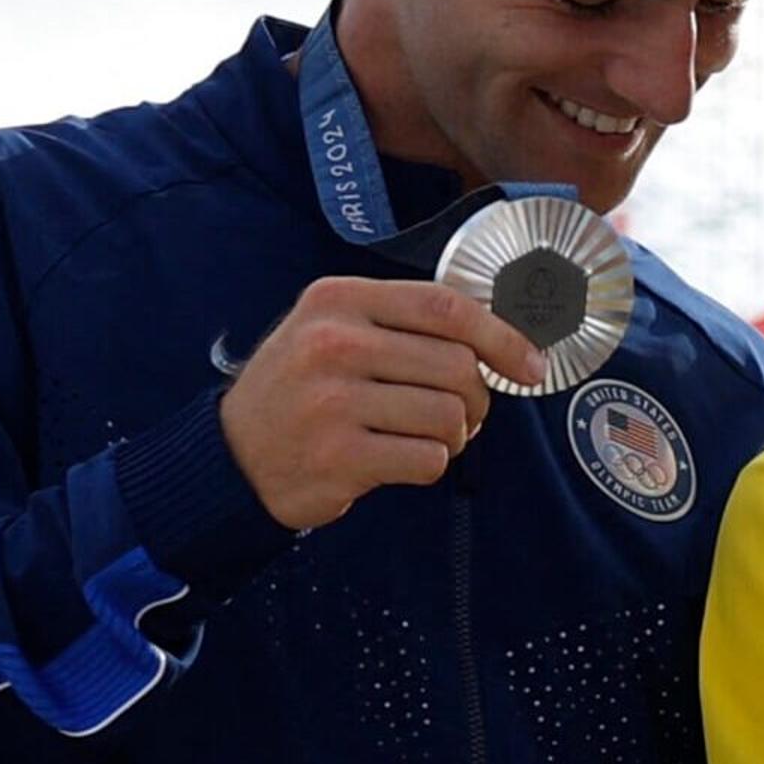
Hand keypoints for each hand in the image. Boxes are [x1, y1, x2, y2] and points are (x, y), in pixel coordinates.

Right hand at [218, 277, 547, 532]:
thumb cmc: (299, 390)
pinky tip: (397, 458)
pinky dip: (429, 464)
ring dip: (454, 436)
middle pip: (458, 367)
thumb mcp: (332, 330)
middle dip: (477, 399)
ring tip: (424, 436)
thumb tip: (500, 338)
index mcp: (338, 300)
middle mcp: (334, 343)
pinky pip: (429, 459)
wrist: (232, 456)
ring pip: (450, 416)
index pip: (446, 307)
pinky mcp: (339, 455)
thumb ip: (402, 323)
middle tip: (460, 414)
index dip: (502, 337)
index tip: (531, 365)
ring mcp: (334, 401)